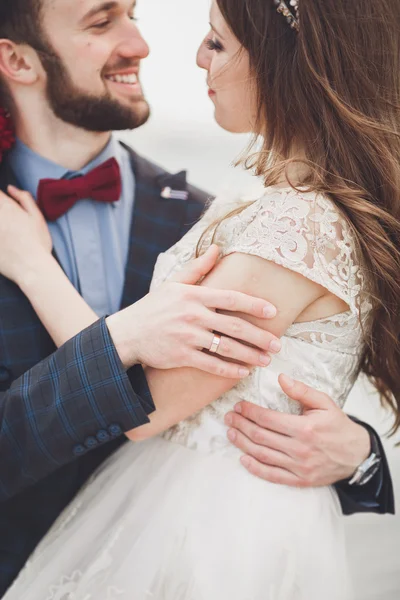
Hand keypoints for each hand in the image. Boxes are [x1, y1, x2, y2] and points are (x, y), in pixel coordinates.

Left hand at [0, 186, 51, 284]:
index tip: (5, 207)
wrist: (31, 268)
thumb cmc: (37, 243)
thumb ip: (24, 198)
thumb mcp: (37, 217)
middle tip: (9, 226)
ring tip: (7, 233)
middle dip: (1, 215)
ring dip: (1, 226)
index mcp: (7, 207)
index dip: (1, 199)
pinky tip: (3, 241)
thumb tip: (10, 188)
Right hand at [107, 245, 279, 376]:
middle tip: (277, 344)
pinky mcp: (181, 356)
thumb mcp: (173, 284)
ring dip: (250, 355)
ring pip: (226, 347)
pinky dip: (229, 370)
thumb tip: (217, 248)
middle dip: (259, 336)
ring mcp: (187, 337)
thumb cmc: (153, 307)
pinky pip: (211, 365)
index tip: (273, 311)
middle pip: (234, 326)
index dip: (254, 305)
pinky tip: (243, 372)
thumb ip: (198, 268)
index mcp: (194, 295)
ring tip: (265, 359)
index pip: (231, 298)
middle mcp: (193, 315)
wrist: (127, 334)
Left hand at [225, 374, 370, 485]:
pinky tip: (243, 458)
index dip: (250, 412)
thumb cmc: (338, 426)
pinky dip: (255, 468)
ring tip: (231, 433)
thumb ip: (302, 390)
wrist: (357, 454)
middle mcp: (300, 448)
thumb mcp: (324, 403)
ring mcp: (299, 467)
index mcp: (305, 428)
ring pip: (263, 455)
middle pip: (261, 436)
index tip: (239, 406)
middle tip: (229, 417)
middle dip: (241, 425)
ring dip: (243, 444)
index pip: (268, 419)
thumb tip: (281, 378)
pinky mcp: (300, 480)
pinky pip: (273, 475)